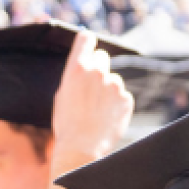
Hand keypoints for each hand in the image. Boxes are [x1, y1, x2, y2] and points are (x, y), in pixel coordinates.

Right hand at [50, 30, 133, 185]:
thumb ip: (75, 77)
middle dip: (98, 69)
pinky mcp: (126, 99)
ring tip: (98, 111)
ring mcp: (114, 85)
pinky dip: (117, 106)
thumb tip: (85, 68)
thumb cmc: (67, 125)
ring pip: (114, 80)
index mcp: (77, 69)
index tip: (89, 45)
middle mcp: (97, 72)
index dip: (88, 42)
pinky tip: (106, 118)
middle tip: (93, 89)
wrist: (80, 149)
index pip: (86, 39)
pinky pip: (123, 96)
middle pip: (103, 57)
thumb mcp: (62, 95)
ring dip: (108, 91)